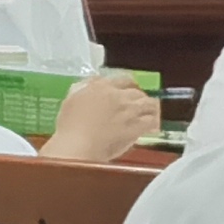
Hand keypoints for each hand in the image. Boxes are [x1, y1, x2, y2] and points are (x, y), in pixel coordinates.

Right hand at [45, 74, 162, 161]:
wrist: (78, 144)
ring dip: (150, 108)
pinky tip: (151, 127)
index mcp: (101, 87)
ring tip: (149, 114)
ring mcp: (129, 111)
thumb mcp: (72, 98)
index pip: (124, 79)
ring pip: (149, 104)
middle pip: (138, 92)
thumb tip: (94, 83)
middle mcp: (118, 96)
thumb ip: (85, 87)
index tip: (129, 90)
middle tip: (139, 104)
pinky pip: (152, 121)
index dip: (129, 85)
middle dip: (140, 97)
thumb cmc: (69, 125)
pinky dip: (153, 123)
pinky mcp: (136, 127)